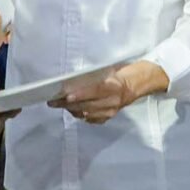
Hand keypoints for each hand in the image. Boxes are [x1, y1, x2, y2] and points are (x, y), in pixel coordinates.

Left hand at [50, 61, 168, 123]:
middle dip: (68, 104)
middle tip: (53, 101)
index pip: (95, 91)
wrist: (136, 85)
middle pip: (88, 105)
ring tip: (58, 105)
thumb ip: (93, 77)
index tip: (66, 96)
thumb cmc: (120, 73)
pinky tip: (73, 109)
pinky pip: (91, 119)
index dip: (81, 94)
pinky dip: (80, 114)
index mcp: (114, 86)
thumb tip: (72, 81)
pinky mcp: (109, 117)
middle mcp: (113, 101)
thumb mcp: (108, 70)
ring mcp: (111, 111)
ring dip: (71, 109)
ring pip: (87, 113)